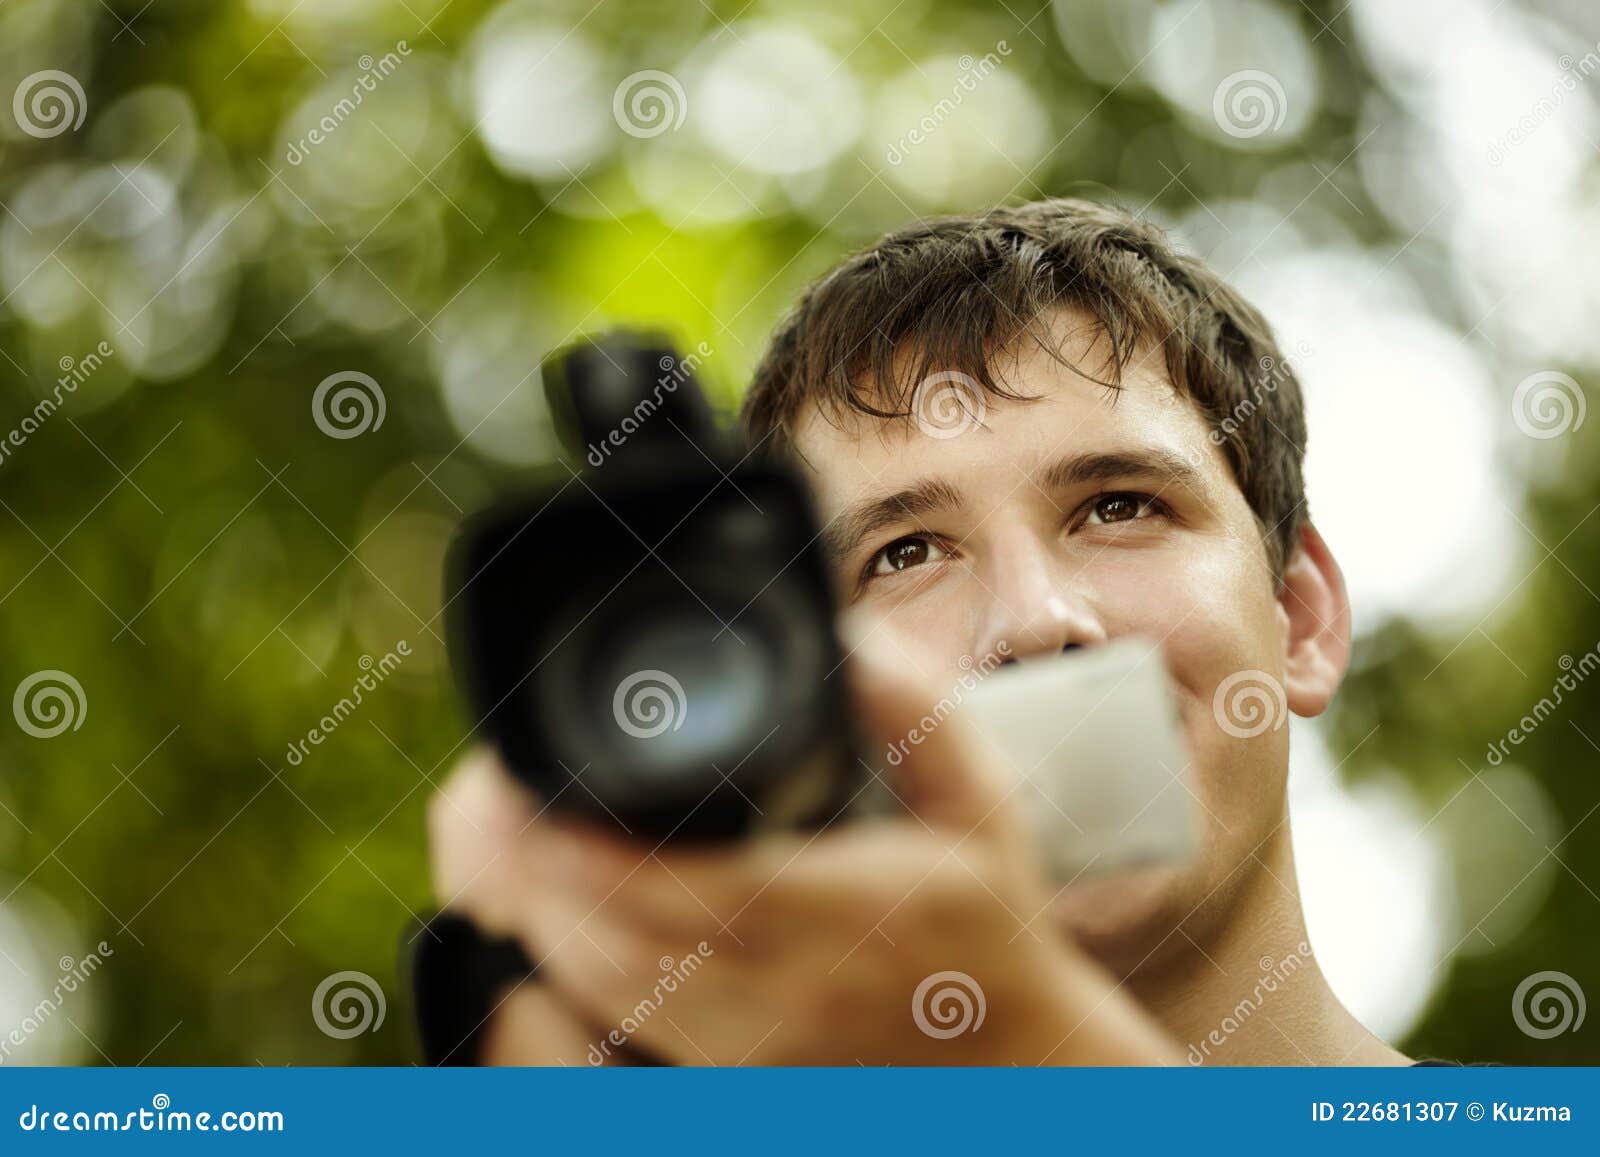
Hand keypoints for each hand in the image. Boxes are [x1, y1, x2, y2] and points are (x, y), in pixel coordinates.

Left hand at [428, 642, 1182, 1065]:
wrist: (1004, 1058)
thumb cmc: (983, 918)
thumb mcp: (977, 797)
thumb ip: (912, 710)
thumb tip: (843, 640)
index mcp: (854, 914)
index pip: (701, 893)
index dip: (599, 856)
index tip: (535, 801)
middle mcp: (792, 992)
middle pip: (621, 945)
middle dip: (532, 875)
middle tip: (484, 800)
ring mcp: (753, 1046)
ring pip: (608, 991)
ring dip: (536, 918)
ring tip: (496, 839)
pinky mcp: (729, 1074)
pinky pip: (621, 1024)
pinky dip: (564, 965)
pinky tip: (542, 907)